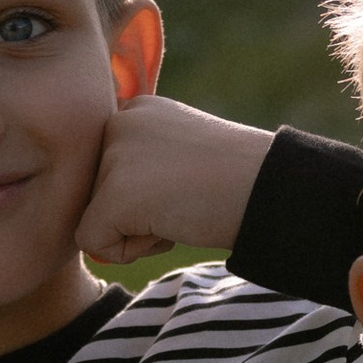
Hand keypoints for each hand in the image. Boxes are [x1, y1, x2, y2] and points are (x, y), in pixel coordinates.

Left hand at [78, 97, 275, 267]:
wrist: (268, 189)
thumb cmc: (235, 179)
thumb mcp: (180, 154)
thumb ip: (140, 164)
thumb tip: (97, 208)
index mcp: (133, 110)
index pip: (107, 171)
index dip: (143, 193)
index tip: (187, 182)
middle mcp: (116, 123)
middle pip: (96, 194)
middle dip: (135, 212)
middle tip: (185, 197)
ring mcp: (113, 157)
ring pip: (95, 218)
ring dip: (137, 230)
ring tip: (182, 208)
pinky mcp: (114, 196)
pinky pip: (94, 243)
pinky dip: (130, 252)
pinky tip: (170, 226)